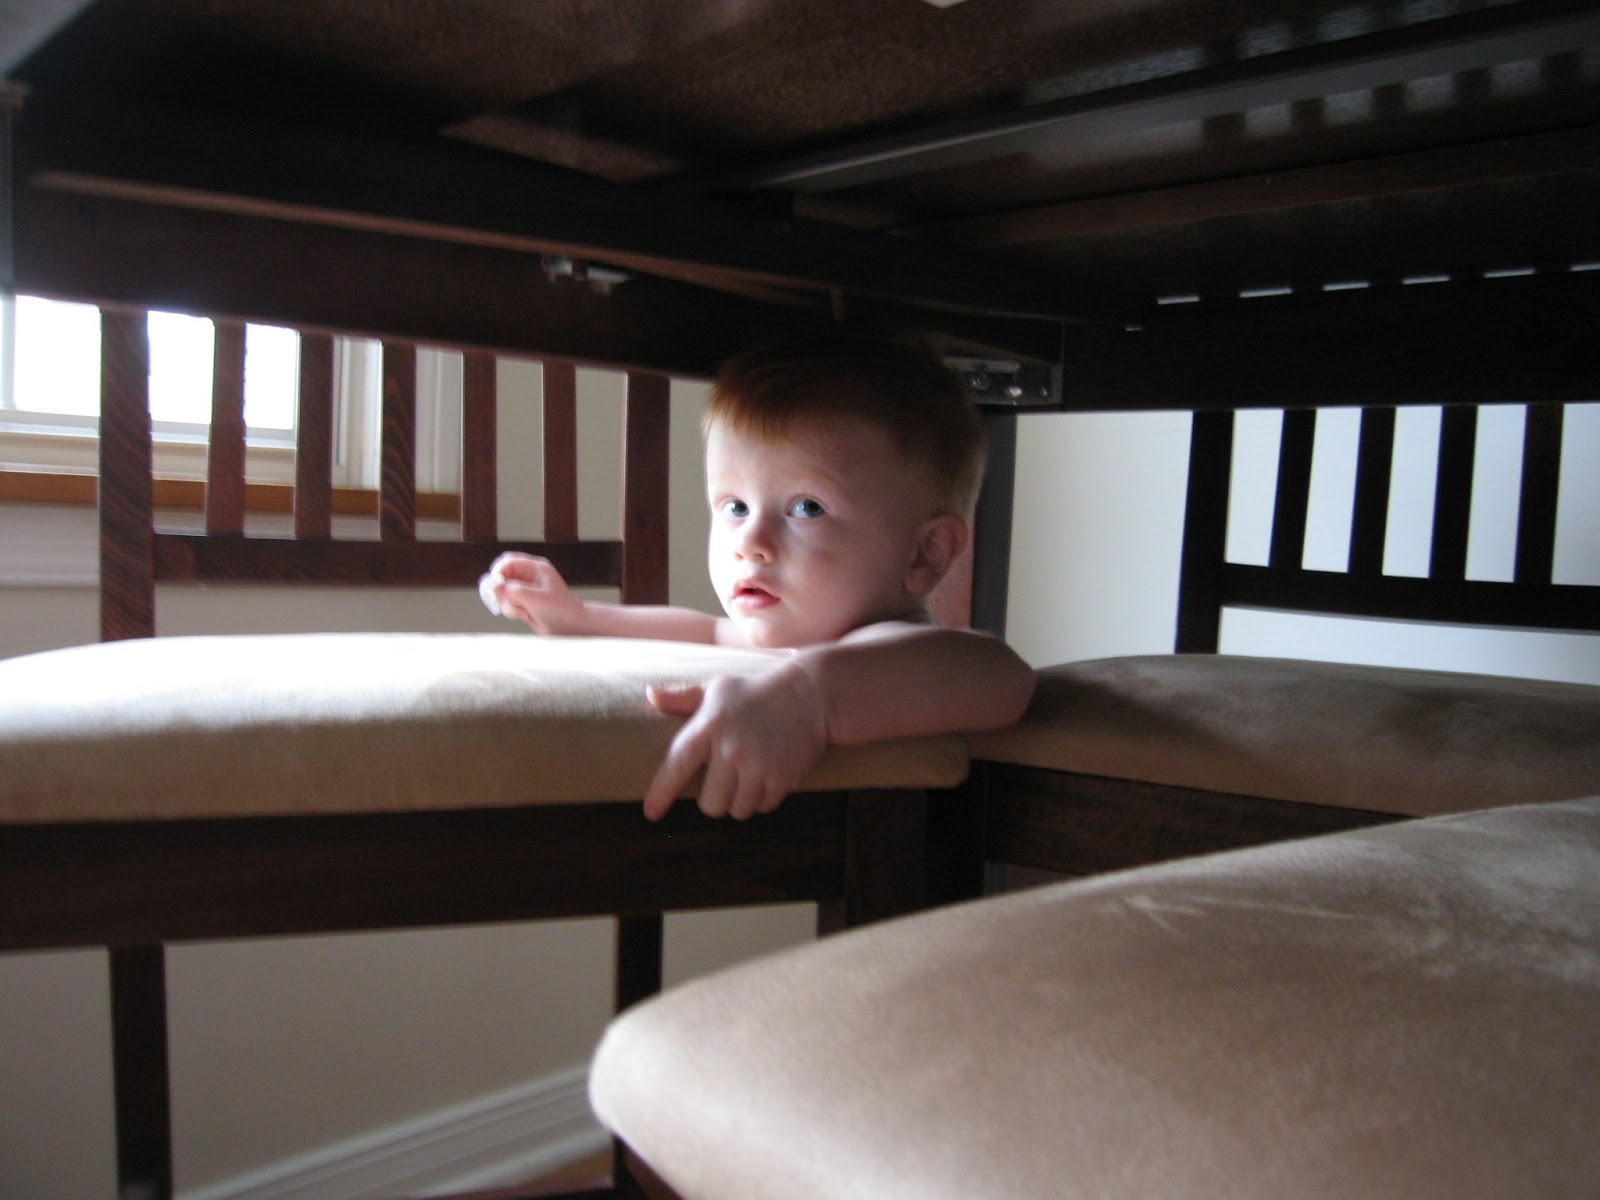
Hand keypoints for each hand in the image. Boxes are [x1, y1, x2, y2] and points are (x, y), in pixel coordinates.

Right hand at [478, 552, 585, 634]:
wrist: (571, 628)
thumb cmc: (562, 611)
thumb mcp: (537, 599)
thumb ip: (515, 592)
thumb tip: (495, 588)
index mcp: (536, 568)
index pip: (509, 561)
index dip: (499, 571)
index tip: (495, 586)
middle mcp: (529, 576)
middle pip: (503, 575)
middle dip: (500, 589)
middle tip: (502, 599)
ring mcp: (525, 590)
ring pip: (503, 591)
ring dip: (508, 603)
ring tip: (523, 612)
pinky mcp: (523, 602)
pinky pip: (507, 603)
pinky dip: (511, 611)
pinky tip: (525, 616)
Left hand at [642, 660, 828, 820]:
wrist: (811, 693)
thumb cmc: (758, 691)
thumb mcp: (719, 689)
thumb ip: (684, 698)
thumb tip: (650, 695)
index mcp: (709, 725)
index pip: (676, 766)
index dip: (662, 793)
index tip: (651, 813)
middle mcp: (730, 748)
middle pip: (710, 804)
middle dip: (715, 799)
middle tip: (725, 781)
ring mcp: (757, 765)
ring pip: (736, 810)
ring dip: (740, 800)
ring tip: (749, 775)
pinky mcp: (781, 778)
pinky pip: (762, 807)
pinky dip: (763, 798)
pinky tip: (769, 775)